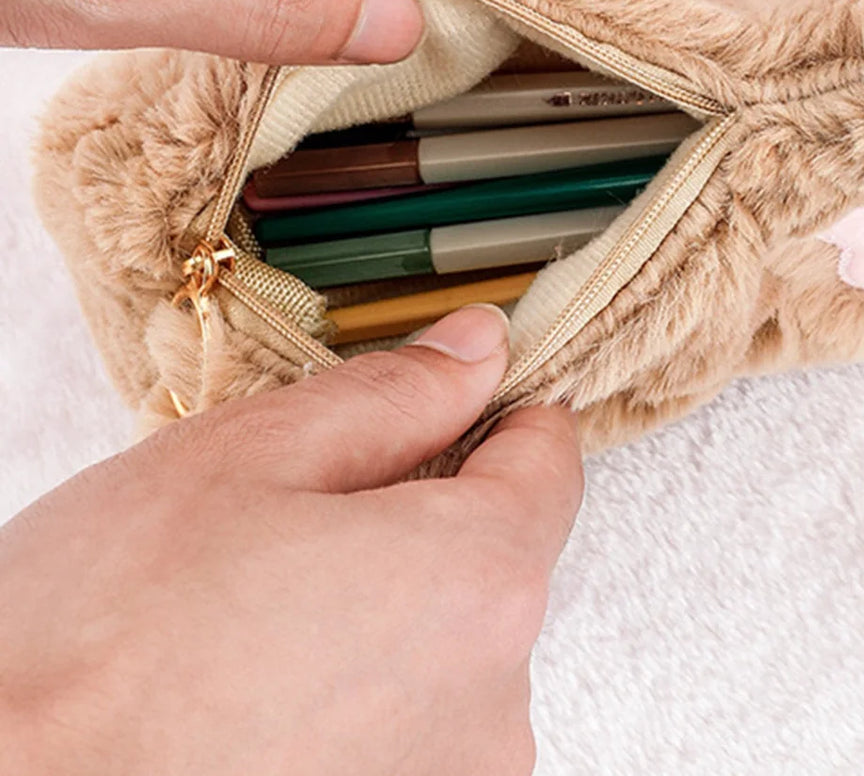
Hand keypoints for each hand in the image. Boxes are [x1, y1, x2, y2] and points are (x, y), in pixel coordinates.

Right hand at [0, 306, 583, 775]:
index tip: (462, 400)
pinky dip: (360, 702)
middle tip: (299, 521)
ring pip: (449, 651)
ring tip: (257, 624)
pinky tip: (259, 697)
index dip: (501, 414)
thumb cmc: (95, 649)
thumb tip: (479, 350)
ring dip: (385, 619)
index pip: (550, 463)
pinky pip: (413, 732)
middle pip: (498, 561)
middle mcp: (494, 702)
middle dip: (423, 521)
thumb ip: (393, 395)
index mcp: (477, 582)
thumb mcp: (246, 459)